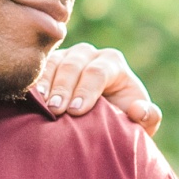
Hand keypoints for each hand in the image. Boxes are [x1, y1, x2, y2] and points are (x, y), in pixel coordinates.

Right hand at [33, 42, 163, 131]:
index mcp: (112, 63)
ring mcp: (66, 56)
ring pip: (54, 62)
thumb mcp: (139, 124)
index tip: (77, 112)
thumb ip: (147, 118)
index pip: (98, 72)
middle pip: (74, 64)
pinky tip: (31, 99)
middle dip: (65, 87)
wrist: (99, 121)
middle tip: (57, 110)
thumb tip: (139, 109)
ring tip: (43, 105)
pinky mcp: (48, 65)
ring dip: (46, 84)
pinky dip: (34, 83)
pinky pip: (39, 67)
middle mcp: (89, 54)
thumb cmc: (121, 121)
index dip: (87, 90)